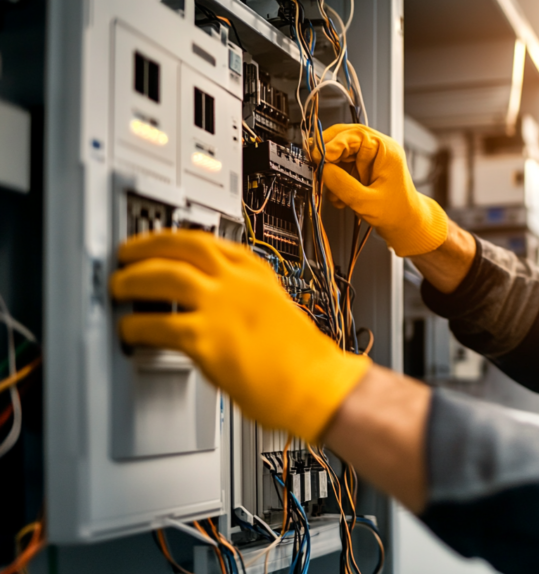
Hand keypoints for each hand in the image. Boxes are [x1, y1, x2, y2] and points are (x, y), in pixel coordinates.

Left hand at [110, 231, 370, 441]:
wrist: (321, 385)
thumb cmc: (306, 361)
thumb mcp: (279, 312)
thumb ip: (247, 304)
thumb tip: (217, 311)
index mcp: (259, 275)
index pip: (211, 241)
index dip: (177, 237)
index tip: (160, 240)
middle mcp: (240, 283)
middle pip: (183, 247)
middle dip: (148, 246)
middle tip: (127, 254)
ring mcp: (224, 308)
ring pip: (165, 276)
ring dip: (134, 278)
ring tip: (119, 286)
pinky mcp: (208, 339)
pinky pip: (158, 325)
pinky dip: (136, 325)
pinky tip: (129, 331)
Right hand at [310, 124, 447, 256]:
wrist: (405, 225)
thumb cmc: (396, 213)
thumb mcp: (367, 202)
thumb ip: (343, 185)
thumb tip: (323, 170)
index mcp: (385, 150)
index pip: (354, 135)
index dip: (333, 144)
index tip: (318, 157)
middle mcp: (376, 149)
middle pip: (343, 138)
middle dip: (327, 155)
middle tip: (314, 168)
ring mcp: (367, 158)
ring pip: (338, 154)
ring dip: (330, 172)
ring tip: (333, 193)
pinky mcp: (359, 168)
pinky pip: (339, 167)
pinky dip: (334, 181)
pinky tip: (340, 198)